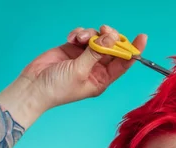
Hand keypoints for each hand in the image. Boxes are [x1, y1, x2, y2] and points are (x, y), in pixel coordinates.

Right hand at [20, 25, 146, 108]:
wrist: (34, 86)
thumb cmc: (57, 88)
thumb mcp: (80, 72)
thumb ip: (95, 54)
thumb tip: (110, 39)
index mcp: (102, 79)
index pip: (123, 63)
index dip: (133, 50)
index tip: (141, 37)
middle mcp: (96, 67)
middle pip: (112, 47)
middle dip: (110, 37)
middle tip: (105, 31)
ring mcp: (85, 57)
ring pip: (98, 38)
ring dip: (91, 34)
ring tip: (80, 39)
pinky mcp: (73, 49)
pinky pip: (84, 35)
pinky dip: (80, 33)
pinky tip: (72, 38)